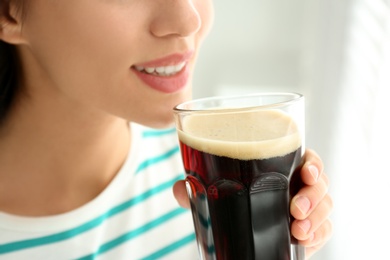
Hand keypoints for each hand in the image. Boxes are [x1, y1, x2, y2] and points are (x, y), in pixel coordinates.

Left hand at [173, 149, 332, 258]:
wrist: (237, 224)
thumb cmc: (229, 196)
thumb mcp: (212, 189)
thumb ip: (195, 188)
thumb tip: (179, 189)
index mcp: (281, 166)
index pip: (307, 158)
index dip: (314, 163)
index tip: (307, 172)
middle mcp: (297, 185)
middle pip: (321, 185)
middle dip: (314, 196)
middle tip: (295, 209)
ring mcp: (306, 208)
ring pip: (326, 208)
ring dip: (317, 219)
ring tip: (298, 231)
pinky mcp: (309, 229)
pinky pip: (324, 231)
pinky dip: (319, 236)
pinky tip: (304, 241)